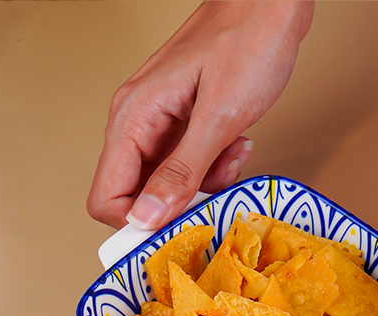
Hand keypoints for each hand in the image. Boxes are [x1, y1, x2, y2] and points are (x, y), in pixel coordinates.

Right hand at [87, 1, 313, 229]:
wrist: (271, 3)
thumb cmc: (248, 40)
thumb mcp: (219, 115)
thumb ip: (181, 172)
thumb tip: (146, 218)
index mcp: (132, 120)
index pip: (107, 198)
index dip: (137, 224)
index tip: (174, 230)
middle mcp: (137, 125)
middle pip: (136, 197)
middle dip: (177, 206)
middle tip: (213, 194)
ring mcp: (159, 126)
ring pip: (165, 186)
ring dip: (201, 187)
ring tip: (230, 158)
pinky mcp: (181, 127)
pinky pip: (186, 168)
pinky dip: (212, 169)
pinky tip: (234, 147)